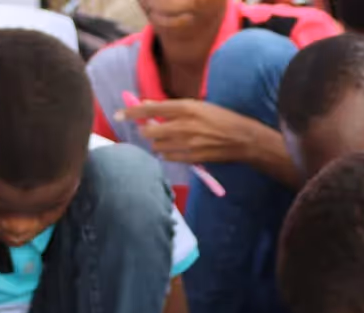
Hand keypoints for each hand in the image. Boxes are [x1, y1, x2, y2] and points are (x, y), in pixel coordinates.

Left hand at [120, 99, 258, 163]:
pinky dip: (166, 154)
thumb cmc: (223, 118)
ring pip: (158, 146)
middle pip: (150, 130)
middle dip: (146, 131)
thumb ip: (173, 107)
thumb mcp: (199, 106)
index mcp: (186, 107)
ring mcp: (189, 143)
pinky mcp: (193, 157)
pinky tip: (171, 151)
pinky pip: (169, 157)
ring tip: (165, 140)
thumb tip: (148, 105)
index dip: (131, 112)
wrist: (244, 139)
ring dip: (156, 143)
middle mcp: (185, 125)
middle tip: (150, 130)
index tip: (119, 115)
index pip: (150, 109)